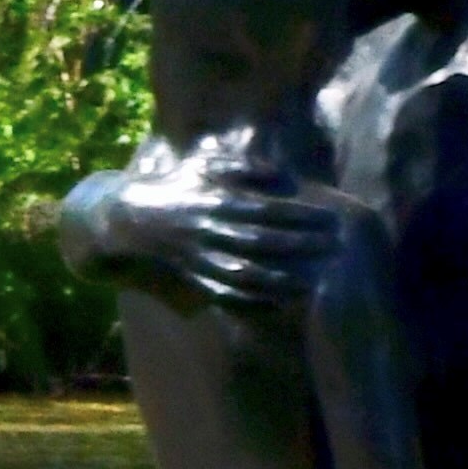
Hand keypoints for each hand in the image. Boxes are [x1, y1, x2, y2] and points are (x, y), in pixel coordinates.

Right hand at [128, 164, 355, 320]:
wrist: (133, 220)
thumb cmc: (180, 186)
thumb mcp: (206, 165)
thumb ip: (245, 167)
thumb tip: (280, 175)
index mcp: (215, 202)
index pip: (267, 210)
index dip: (300, 216)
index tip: (329, 218)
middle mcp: (209, 232)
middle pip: (262, 243)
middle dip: (301, 246)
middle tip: (334, 247)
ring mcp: (201, 260)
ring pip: (245, 276)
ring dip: (281, 281)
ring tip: (312, 282)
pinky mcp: (196, 281)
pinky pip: (227, 297)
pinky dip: (254, 303)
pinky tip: (280, 302)